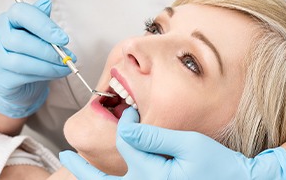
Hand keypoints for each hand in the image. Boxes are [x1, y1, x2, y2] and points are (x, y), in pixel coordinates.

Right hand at [0, 0, 73, 117]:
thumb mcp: (35, 34)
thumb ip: (40, 19)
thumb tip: (46, 2)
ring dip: (47, 66)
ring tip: (64, 67)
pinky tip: (54, 73)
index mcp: (6, 20)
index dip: (42, 24)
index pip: (19, 13)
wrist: (16, 84)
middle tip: (66, 57)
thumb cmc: (27, 54)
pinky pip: (21, 77)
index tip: (63, 38)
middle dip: (48, 50)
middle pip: (18, 40)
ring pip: (20, 62)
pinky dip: (43, 75)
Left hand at [60, 108, 285, 179]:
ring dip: (89, 176)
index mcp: (153, 175)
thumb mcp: (190, 146)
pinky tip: (98, 176)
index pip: (127, 141)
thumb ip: (156, 137)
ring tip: (70, 164)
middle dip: (85, 165)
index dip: (127, 121)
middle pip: (108, 174)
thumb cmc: (218, 167)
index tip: (131, 111)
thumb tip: (128, 127)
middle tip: (66, 153)